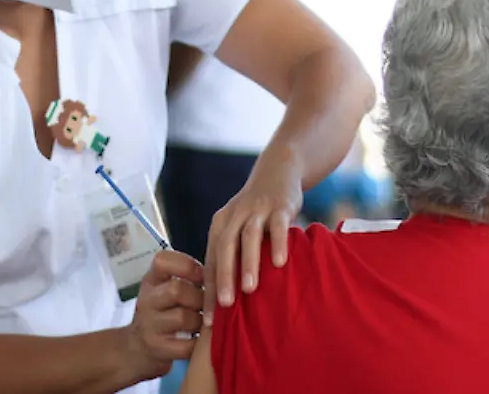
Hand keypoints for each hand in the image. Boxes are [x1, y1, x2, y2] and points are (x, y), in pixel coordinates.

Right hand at [124, 250, 203, 380]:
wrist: (137, 349)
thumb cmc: (162, 314)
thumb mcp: (165, 290)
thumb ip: (187, 279)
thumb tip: (223, 273)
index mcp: (151, 281)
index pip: (162, 261)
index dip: (188, 266)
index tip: (203, 276)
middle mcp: (146, 301)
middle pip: (177, 289)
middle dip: (200, 297)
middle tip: (208, 305)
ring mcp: (149, 326)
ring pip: (183, 317)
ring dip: (201, 321)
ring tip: (205, 323)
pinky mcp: (157, 349)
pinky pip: (187, 344)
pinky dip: (199, 342)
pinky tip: (201, 340)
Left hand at [202, 150, 302, 321]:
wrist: (278, 170)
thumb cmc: (258, 210)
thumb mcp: (240, 228)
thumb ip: (235, 256)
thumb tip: (229, 299)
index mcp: (220, 225)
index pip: (211, 260)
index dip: (209, 289)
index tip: (210, 318)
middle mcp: (235, 216)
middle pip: (225, 247)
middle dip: (224, 278)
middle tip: (224, 306)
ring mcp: (257, 209)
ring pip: (248, 237)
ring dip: (248, 263)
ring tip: (250, 289)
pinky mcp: (279, 205)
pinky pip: (278, 225)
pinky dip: (277, 243)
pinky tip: (279, 263)